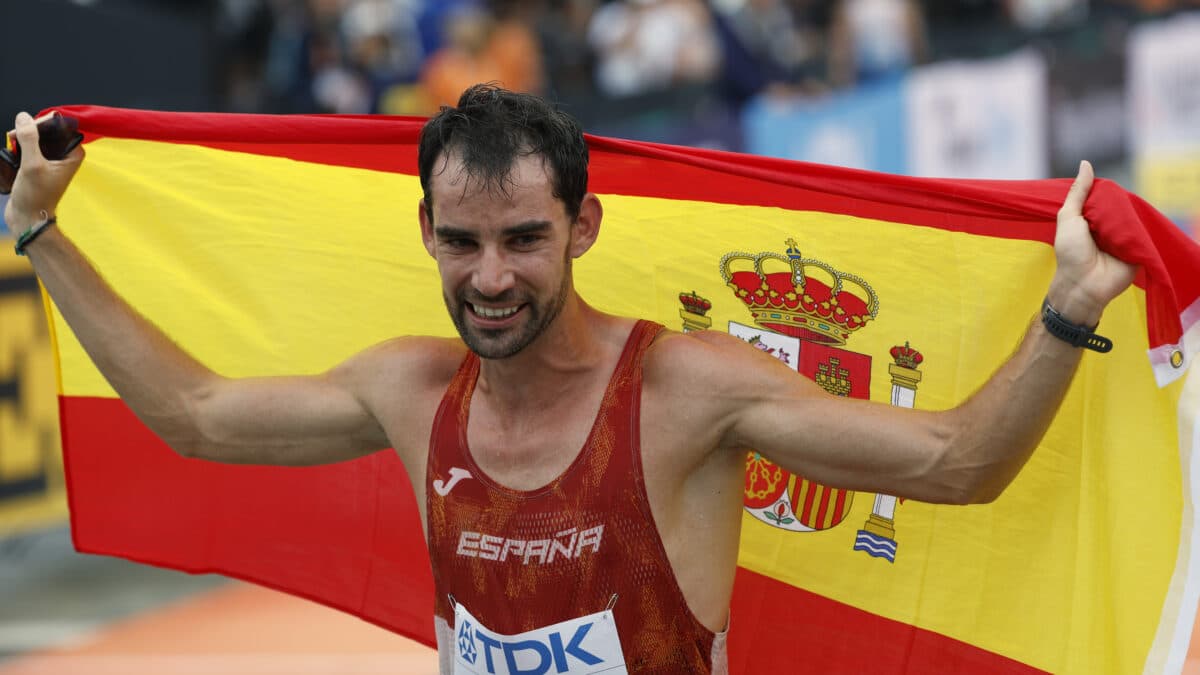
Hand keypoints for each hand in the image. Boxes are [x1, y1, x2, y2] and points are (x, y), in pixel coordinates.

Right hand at [4, 112, 84, 232]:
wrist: (27, 218)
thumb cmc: (35, 196)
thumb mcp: (32, 165)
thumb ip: (30, 139)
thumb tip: (24, 117)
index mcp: (73, 154)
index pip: (62, 127)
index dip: (43, 123)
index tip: (27, 127)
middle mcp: (65, 156)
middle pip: (47, 131)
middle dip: (30, 131)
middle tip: (15, 137)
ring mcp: (52, 161)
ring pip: (36, 139)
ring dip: (23, 139)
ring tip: (12, 146)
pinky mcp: (40, 165)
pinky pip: (30, 148)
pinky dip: (20, 148)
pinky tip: (12, 153)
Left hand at [1046, 160, 1135, 326]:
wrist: (1083, 285)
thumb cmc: (1071, 253)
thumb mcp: (1068, 218)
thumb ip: (1077, 193)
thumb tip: (1086, 164)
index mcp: (1091, 217)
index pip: (1103, 196)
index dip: (1104, 191)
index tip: (1103, 187)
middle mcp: (1108, 225)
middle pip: (1119, 204)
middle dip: (1117, 203)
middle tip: (1111, 208)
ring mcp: (1124, 236)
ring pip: (1132, 216)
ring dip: (1128, 216)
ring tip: (1119, 220)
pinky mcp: (1138, 246)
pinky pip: (1143, 232)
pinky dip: (1140, 228)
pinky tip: (1137, 224)